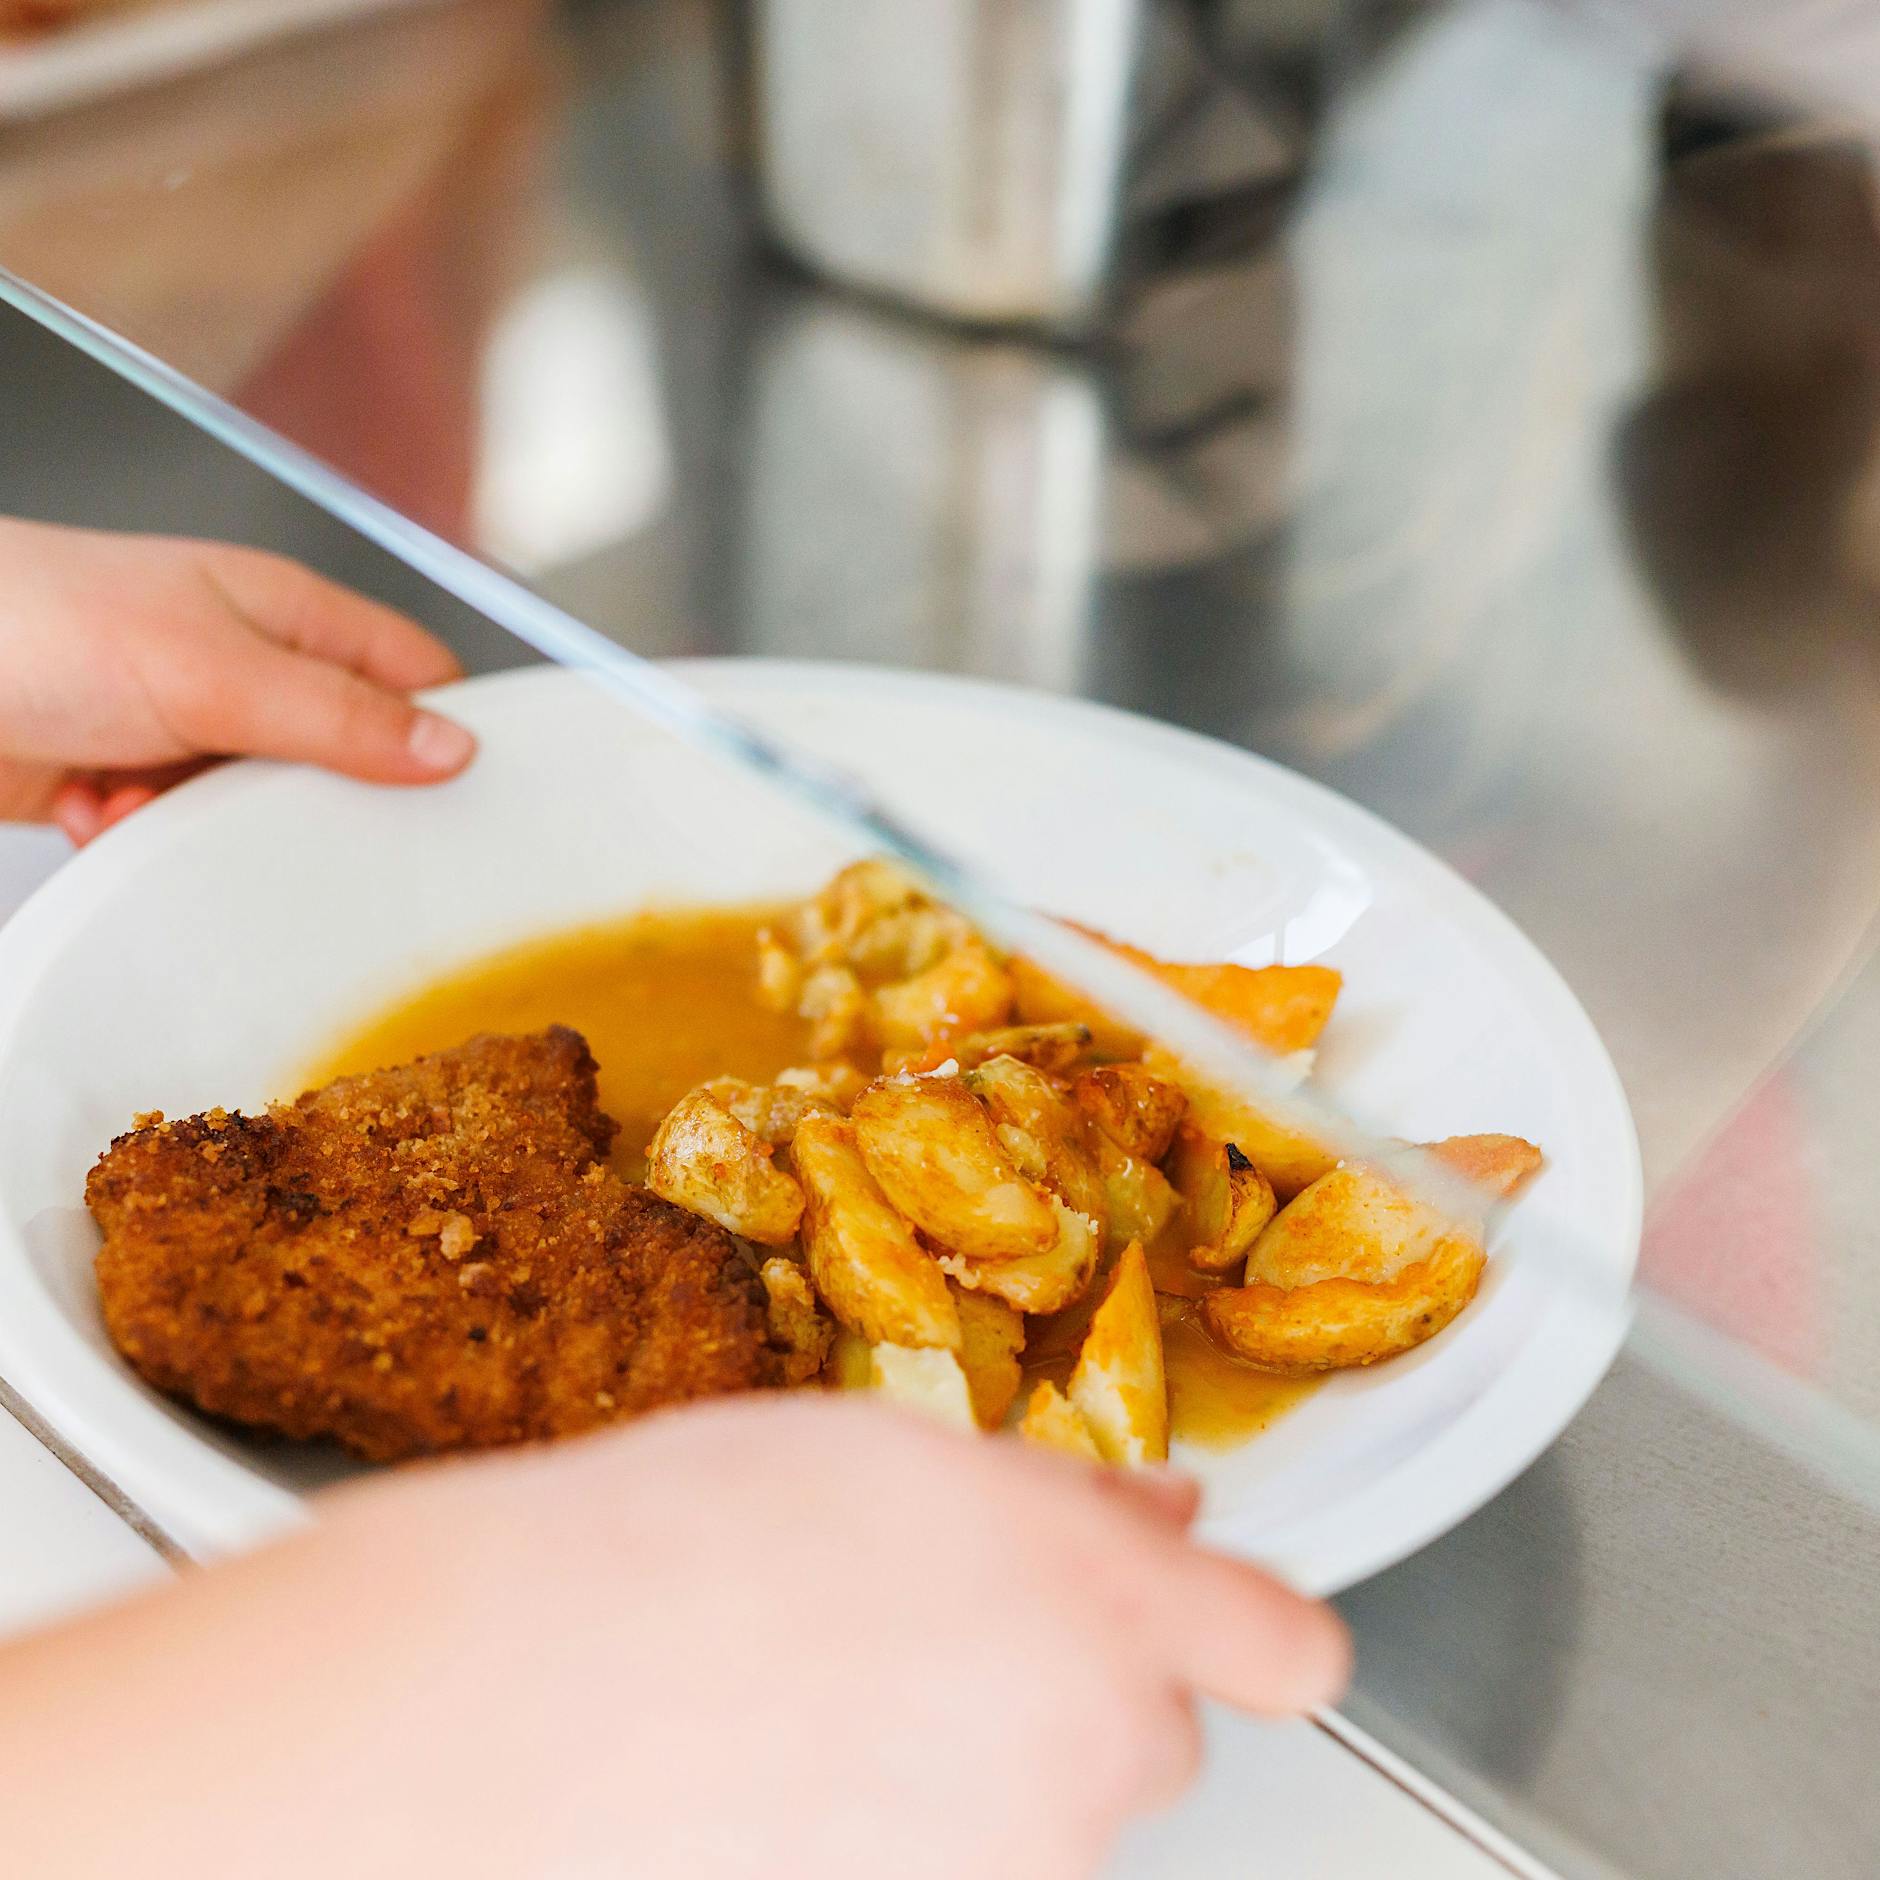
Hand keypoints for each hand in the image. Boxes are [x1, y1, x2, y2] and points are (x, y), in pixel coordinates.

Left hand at [0, 517, 473, 842]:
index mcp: (287, 611)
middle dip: (317, 800)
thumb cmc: (33, 620)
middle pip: (342, 752)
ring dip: (215, 822)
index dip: (447, 730)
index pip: (414, 673)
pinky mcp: (133, 771)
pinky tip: (109, 807)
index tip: (461, 794)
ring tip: (167, 802)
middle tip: (310, 832)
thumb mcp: (214, 671)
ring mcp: (188, 719)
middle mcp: (245, 663)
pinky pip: (184, 828)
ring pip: (260, 803)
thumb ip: (339, 715)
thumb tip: (450, 748)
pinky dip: (149, 832)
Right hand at [0, 1396, 1348, 1878]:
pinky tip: (806, 1770)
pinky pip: (966, 1865)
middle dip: (1079, 1683)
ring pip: (1054, 1809)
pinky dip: (917, 1829)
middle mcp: (1091, 1749)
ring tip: (844, 1693)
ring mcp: (1012, 1866)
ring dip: (992, 1761)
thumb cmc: (689, 1539)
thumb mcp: (898, 1454)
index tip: (1209, 1607)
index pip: (1286, 1644)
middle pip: (1155, 1733)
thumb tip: (1157, 1516)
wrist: (519, 1701)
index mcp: (1105, 1598)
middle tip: (947, 1626)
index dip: (1245, 1621)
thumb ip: (1062, 1502)